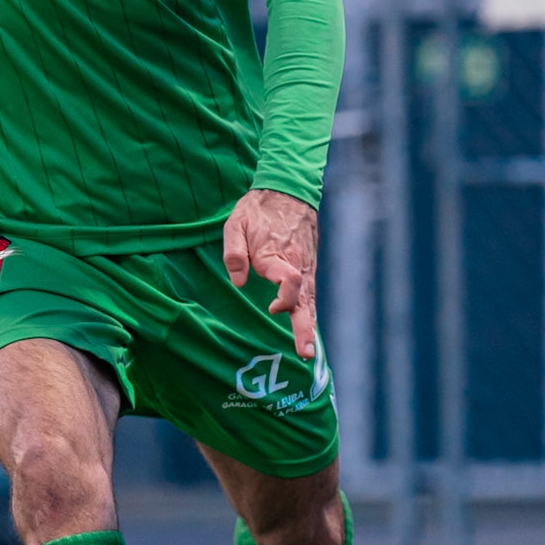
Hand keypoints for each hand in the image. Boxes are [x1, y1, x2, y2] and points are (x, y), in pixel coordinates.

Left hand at [223, 188, 319, 360]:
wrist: (288, 190)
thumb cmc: (257, 209)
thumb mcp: (235, 223)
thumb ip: (234, 253)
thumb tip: (238, 282)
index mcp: (277, 254)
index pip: (288, 281)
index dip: (283, 298)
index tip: (272, 308)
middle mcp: (297, 263)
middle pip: (304, 300)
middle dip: (304, 328)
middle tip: (305, 354)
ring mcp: (306, 266)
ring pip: (310, 300)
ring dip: (309, 327)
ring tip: (308, 353)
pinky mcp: (308, 268)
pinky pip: (310, 294)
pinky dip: (310, 313)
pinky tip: (308, 331)